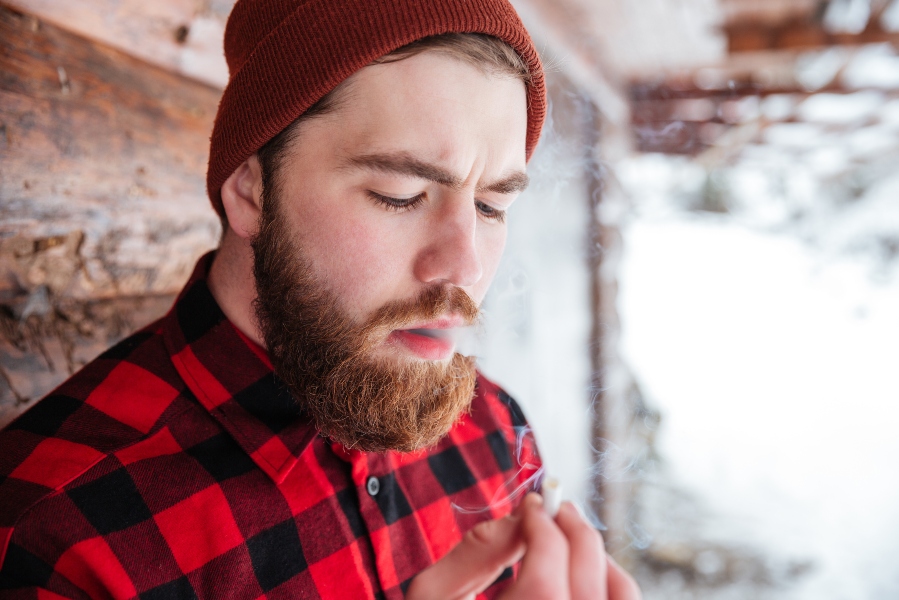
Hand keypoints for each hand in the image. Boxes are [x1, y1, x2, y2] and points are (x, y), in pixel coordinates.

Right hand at [406, 493, 641, 599]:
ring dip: (596, 556)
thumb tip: (518, 517)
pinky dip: (607, 587)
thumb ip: (474, 553)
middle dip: (571, 526)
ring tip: (568, 540)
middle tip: (553, 509)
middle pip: (587, 566)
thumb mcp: (432, 599)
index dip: (540, 517)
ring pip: (619, 592)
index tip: (531, 504)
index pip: (548, 553)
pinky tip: (579, 579)